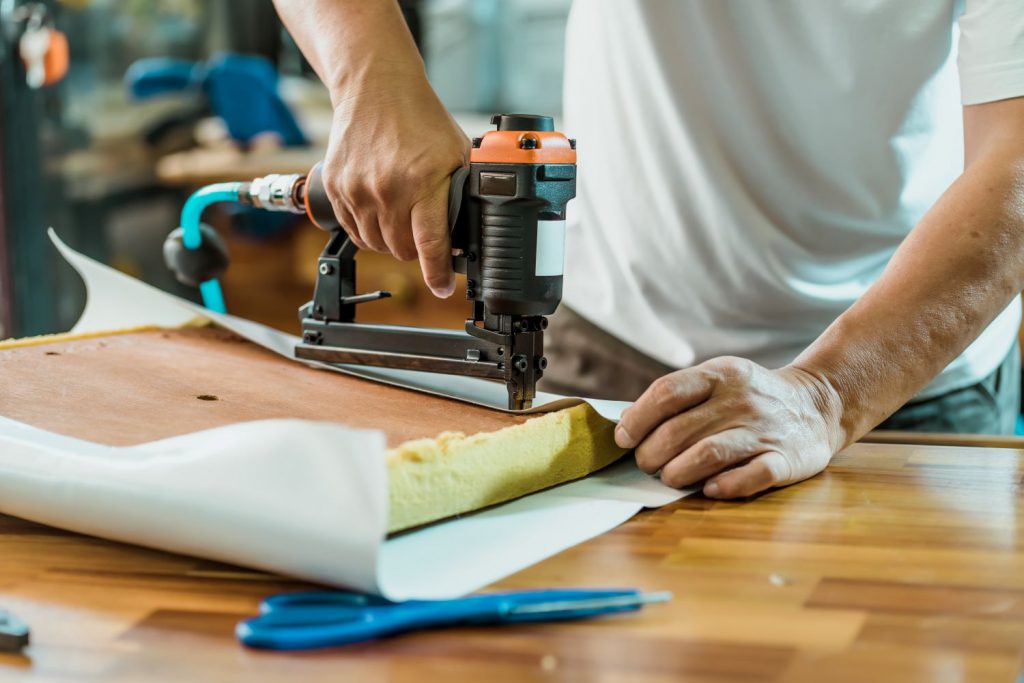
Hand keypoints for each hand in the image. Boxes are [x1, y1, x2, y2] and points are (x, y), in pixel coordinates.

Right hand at [321, 70, 469, 296]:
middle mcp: (385, 189)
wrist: (375, 88)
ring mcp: (356, 189)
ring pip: (377, 245)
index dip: (438, 272)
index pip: (429, 243)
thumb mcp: (457, 153)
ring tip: (404, 219)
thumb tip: (476, 230)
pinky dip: (369, 231)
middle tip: (426, 234)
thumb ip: (465, 192)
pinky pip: (353, 230)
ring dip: (393, 242)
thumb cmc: (421, 120)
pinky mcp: (335, 187)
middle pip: (402, 250)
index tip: (442, 287)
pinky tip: (382, 214)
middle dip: (418, 250)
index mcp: (421, 181)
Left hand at [614, 357, 843, 497]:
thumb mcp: (715, 382)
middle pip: (678, 431)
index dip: (637, 419)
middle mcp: (740, 399)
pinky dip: (724, 486)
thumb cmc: (750, 398)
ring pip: (708, 454)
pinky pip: (751, 476)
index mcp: (719, 374)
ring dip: (677, 472)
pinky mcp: (786, 459)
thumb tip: (625, 421)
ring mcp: (763, 430)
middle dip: (650, 454)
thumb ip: (674, 398)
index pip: (666, 392)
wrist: (817, 404)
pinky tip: (709, 489)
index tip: (624, 438)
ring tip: (669, 477)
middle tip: (645, 464)